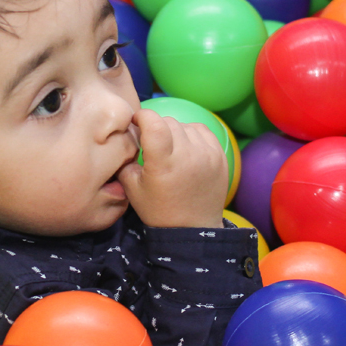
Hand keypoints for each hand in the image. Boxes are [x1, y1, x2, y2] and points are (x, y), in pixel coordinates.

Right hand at [117, 107, 227, 228]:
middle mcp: (188, 154)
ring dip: (174, 131)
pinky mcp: (220, 156)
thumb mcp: (132, 189)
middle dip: (156, 126)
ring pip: (185, 125)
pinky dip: (191, 134)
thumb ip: (126, 161)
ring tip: (170, 148)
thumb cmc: (159, 210)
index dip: (142, 116)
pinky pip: (202, 131)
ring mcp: (207, 154)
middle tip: (151, 141)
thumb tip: (127, 139)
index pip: (154, 122)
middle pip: (168, 122)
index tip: (137, 121)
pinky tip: (185, 147)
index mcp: (164, 163)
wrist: (194, 229)